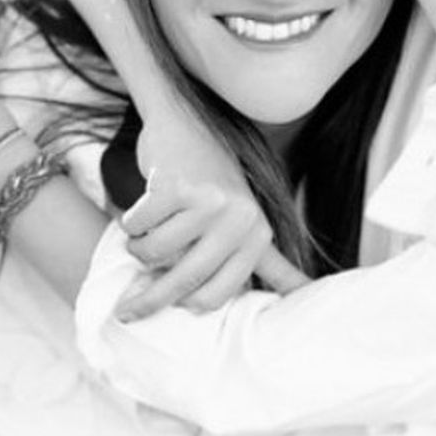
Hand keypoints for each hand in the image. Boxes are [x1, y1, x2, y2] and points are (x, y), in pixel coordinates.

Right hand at [114, 166, 309, 320]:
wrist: (184, 125)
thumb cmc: (212, 184)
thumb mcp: (249, 223)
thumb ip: (275, 265)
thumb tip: (309, 292)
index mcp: (257, 234)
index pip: (215, 295)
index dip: (185, 303)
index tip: (168, 306)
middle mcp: (239, 218)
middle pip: (186, 280)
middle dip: (149, 301)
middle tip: (126, 310)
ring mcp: (208, 201)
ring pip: (154, 253)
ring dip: (138, 247)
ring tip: (147, 230)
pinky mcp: (176, 186)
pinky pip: (137, 226)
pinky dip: (131, 222)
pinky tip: (144, 206)